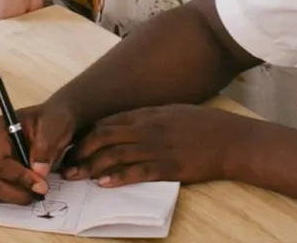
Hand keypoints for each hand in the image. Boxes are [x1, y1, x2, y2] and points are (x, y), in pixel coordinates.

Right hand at [0, 100, 83, 204]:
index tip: (41, 186)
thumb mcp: (53, 127)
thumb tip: (38, 171)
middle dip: (16, 193)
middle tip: (39, 194)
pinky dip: (10, 196)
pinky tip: (27, 190)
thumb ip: (44, 148)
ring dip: (14, 196)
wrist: (50, 123)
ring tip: (35, 193)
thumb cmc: (50, 121)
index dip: (19, 177)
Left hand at [69, 104, 260, 186]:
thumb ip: (148, 118)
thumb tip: (126, 126)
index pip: (107, 122)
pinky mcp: (168, 166)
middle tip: (66, 164)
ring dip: (92, 166)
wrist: (230, 139)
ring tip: (76, 176)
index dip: (85, 134)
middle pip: (104, 137)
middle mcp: (148, 128)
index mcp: (147, 114)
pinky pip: (138, 172)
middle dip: (80, 151)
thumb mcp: (171, 112)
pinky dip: (118, 177)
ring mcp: (157, 147)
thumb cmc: (203, 125)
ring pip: (115, 155)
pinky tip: (104, 184)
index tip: (71, 146)